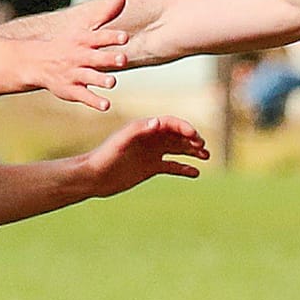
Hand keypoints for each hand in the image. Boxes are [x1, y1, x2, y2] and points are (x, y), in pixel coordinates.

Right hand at [28, 0, 129, 110]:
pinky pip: (84, 97)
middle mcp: (78, 57)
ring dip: (100, 80)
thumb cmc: (68, 44)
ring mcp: (74, 74)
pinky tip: (106, 105)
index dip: (111, 37)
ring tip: (112, 82)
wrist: (37, 63)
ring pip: (89, 77)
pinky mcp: (71, 90)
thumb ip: (105, 15)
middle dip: (109, 58)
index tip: (125, 37)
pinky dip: (94, 102)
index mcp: (82, 40)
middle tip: (123, 59)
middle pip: (95, 58)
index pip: (98, 37)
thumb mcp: (83, 28)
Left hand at [79, 114, 209, 195]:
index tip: (195, 136)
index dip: (184, 127)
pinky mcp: (150, 167)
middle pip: (177, 135)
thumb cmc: (104, 157)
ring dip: (192, 151)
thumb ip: (138, 130)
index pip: (169, 123)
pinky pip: (172, 166)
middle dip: (192, 139)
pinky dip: (184, 168)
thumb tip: (158, 122)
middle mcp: (150, 139)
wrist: (94, 177)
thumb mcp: (120, 142)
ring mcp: (152, 153)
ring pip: (178, 149)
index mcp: (144, 128)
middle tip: (203, 148)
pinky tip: (195, 173)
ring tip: (206, 156)